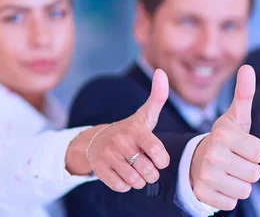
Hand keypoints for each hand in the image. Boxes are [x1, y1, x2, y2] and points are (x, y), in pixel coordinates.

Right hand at [68, 69, 170, 191]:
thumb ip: (158, 97)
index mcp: (136, 130)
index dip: (163, 160)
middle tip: (148, 168)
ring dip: (139, 181)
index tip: (160, 158)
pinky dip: (125, 185)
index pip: (157, 151)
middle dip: (152, 174)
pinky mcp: (99, 169)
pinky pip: (121, 187)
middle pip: (148, 171)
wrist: (96, 140)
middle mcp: (121, 142)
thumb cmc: (130, 130)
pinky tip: (123, 174)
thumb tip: (161, 71)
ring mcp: (108, 155)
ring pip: (135, 181)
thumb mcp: (145, 115)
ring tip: (136, 171)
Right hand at [190, 65, 259, 209]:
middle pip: (255, 174)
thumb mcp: (236, 117)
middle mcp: (212, 155)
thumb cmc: (226, 138)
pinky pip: (232, 203)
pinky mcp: (203, 194)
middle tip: (237, 161)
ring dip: (242, 183)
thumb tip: (247, 67)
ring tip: (231, 172)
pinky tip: (222, 184)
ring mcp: (205, 176)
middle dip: (250, 169)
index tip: (244, 146)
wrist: (198, 160)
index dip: (256, 151)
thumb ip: (244, 94)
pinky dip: (230, 196)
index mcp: (223, 135)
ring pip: (245, 190)